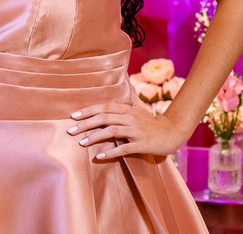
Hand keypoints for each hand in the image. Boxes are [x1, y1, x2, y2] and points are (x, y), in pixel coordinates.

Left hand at [67, 102, 184, 159]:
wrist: (172, 132)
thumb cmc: (152, 122)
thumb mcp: (140, 109)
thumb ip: (130, 100)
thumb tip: (125, 85)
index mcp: (127, 109)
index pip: (104, 107)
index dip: (88, 110)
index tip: (73, 116)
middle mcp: (130, 117)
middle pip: (104, 118)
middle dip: (85, 124)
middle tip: (70, 130)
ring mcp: (136, 131)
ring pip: (111, 131)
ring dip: (94, 137)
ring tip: (81, 143)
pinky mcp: (141, 144)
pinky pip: (124, 148)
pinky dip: (111, 152)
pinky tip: (99, 157)